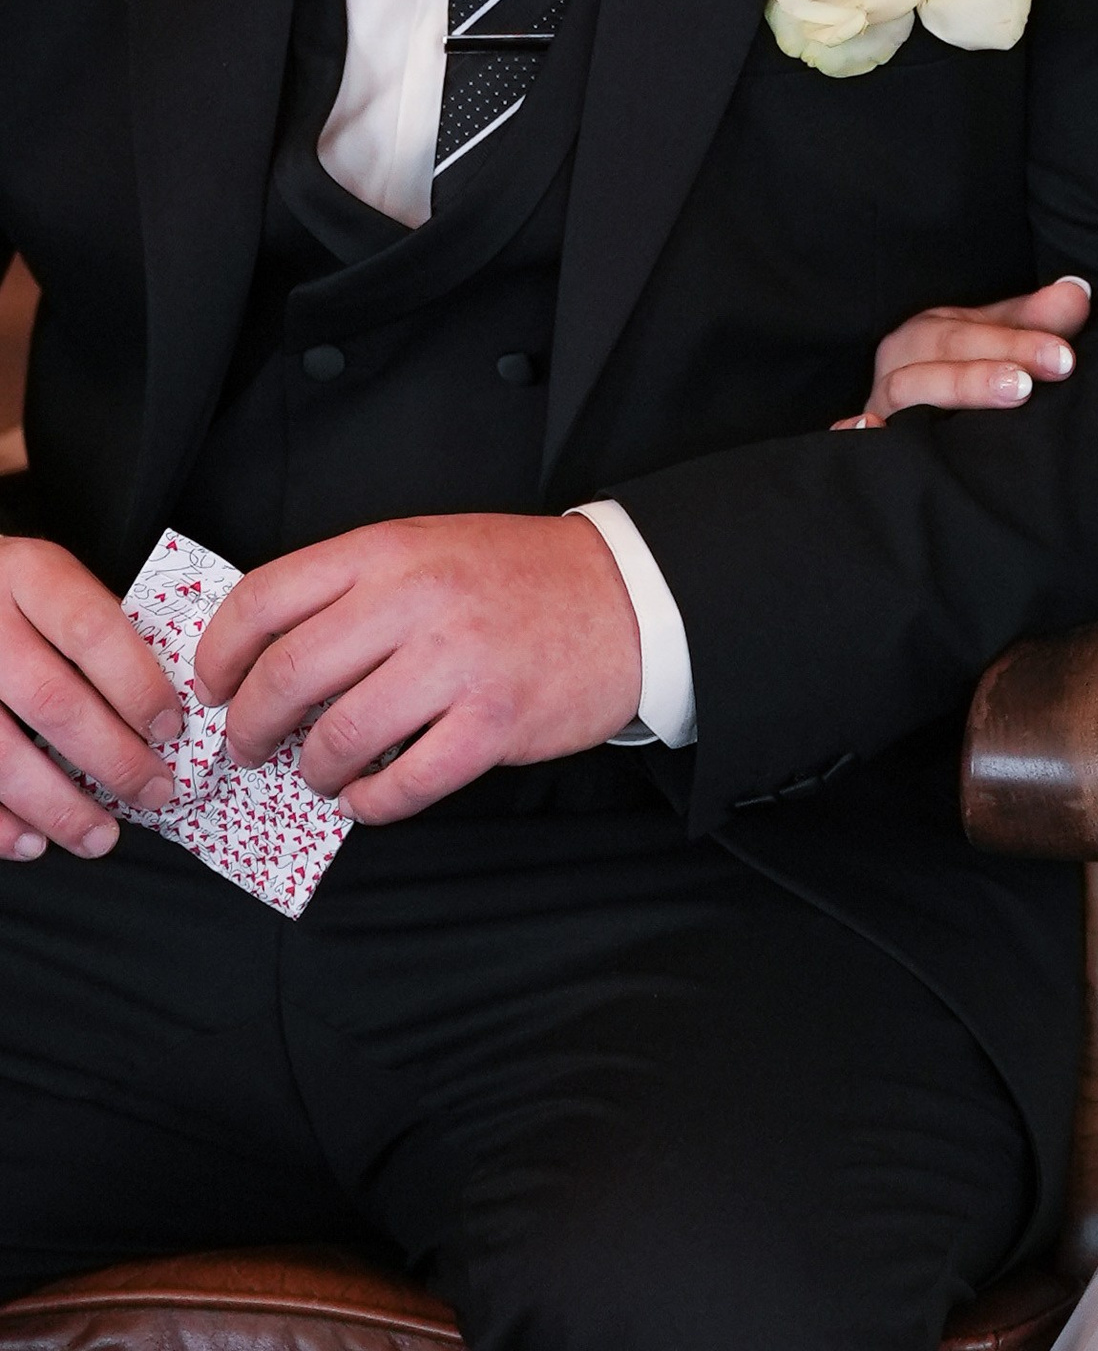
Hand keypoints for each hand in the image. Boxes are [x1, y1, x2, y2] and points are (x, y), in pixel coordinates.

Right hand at [0, 535, 181, 859]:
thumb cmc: (10, 595)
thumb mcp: (52, 582)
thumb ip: (96, 630)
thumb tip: (161, 711)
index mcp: (27, 574)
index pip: (90, 631)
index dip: (136, 685)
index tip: (170, 729)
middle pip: (52, 701)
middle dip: (112, 758)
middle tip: (154, 791)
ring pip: (1, 752)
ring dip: (57, 806)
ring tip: (100, 836)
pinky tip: (31, 842)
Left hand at [195, 513, 643, 826]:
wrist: (630, 596)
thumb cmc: (522, 578)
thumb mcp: (430, 548)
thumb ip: (355, 587)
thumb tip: (271, 655)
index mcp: (390, 551)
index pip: (265, 598)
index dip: (219, 652)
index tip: (212, 684)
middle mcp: (417, 601)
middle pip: (288, 674)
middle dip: (250, 724)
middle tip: (248, 743)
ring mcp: (458, 664)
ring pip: (341, 735)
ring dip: (311, 768)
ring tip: (316, 773)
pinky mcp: (496, 722)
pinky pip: (405, 781)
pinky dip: (371, 802)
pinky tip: (367, 797)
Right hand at [835, 274, 1089, 426]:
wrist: (929, 418)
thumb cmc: (972, 373)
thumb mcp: (1006, 343)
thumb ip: (1041, 322)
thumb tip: (1077, 292)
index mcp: (928, 334)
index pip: (969, 332)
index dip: (1017, 341)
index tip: (1063, 358)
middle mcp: (898, 363)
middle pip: (933, 360)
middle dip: (983, 371)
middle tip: (1028, 384)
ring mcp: (880, 406)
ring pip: (902, 393)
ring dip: (949, 392)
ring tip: (1002, 397)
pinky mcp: (869, 447)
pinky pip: (854, 440)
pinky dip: (857, 435)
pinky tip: (870, 430)